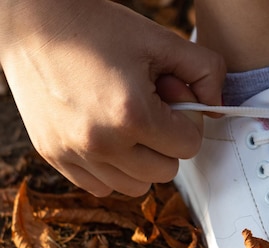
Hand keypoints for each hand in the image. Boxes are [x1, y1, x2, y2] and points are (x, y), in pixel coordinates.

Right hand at [0, 0, 224, 196]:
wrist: (33, 21)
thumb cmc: (96, 28)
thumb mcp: (160, 40)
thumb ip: (205, 71)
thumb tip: (219, 108)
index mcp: (132, 114)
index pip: (189, 146)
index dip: (187, 122)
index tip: (172, 102)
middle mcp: (101, 142)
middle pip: (166, 171)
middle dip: (167, 143)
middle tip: (150, 110)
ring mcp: (74, 153)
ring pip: (136, 186)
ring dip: (143, 161)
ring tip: (129, 125)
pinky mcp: (54, 156)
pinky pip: (101, 187)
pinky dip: (113, 170)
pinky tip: (108, 136)